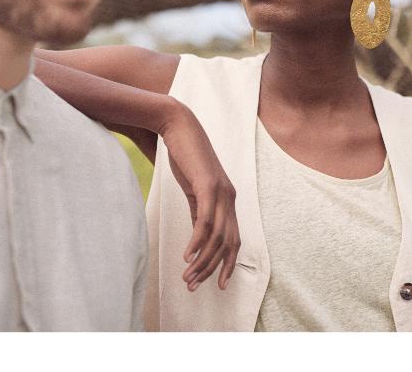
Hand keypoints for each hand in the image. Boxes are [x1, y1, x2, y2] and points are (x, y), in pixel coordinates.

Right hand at [158, 100, 240, 291]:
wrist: (177, 126)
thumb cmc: (184, 155)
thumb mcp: (193, 188)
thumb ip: (198, 210)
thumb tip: (198, 235)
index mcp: (227, 200)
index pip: (234, 240)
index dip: (228, 264)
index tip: (219, 285)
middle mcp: (230, 198)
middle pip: (227, 244)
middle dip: (212, 269)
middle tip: (193, 285)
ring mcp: (221, 192)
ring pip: (217, 236)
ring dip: (202, 260)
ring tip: (187, 276)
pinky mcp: (208, 186)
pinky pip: (205, 221)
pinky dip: (197, 241)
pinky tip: (187, 255)